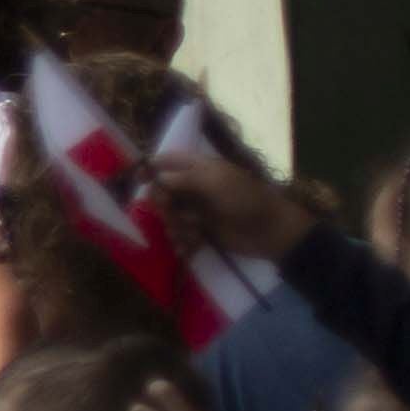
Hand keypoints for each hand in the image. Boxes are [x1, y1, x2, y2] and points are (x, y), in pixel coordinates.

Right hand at [150, 140, 310, 263]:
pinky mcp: (201, 232)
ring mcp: (197, 210)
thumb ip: (181, 178)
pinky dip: (183, 242)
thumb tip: (155, 179)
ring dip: (176, 227)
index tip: (139, 180)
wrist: (270, 230)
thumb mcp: (212, 181)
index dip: (150, 169)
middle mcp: (194, 187)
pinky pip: (180, 236)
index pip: (166, 162)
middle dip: (165, 206)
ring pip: (169, 217)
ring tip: (193, 233)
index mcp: (199, 168)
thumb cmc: (244, 199)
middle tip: (172, 214)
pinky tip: (191, 247)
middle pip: (162, 193)